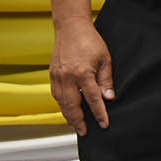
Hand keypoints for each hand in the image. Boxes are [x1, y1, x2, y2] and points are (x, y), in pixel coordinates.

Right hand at [49, 19, 114, 133]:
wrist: (70, 28)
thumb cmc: (90, 41)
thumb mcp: (105, 59)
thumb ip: (106, 80)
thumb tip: (108, 98)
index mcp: (83, 73)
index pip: (93, 99)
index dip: (99, 113)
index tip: (104, 124)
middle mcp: (67, 78)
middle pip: (73, 106)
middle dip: (79, 121)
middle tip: (85, 132)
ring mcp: (57, 77)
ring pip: (62, 103)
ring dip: (68, 116)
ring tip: (76, 126)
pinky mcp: (52, 75)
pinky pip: (56, 95)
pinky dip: (61, 106)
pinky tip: (67, 110)